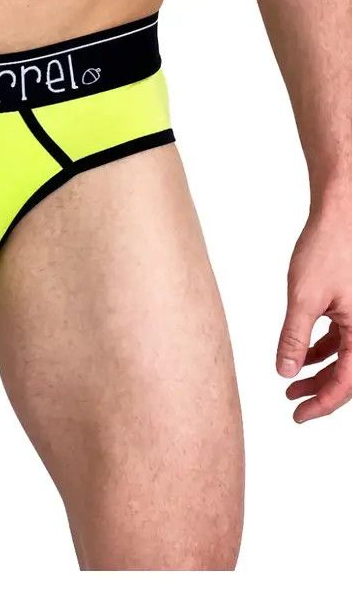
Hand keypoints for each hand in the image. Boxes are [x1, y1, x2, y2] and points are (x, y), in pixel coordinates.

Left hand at [277, 206, 351, 422]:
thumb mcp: (305, 298)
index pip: (346, 383)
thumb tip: (286, 372)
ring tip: (291, 385)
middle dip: (320, 392)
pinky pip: (342, 338)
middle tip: (293, 406)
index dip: (322, 403)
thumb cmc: (328, 249)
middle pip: (348, 374)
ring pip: (344, 357)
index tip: (298, 416)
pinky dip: (322, 350)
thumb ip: (295, 337)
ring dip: (319, 371)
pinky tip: (301, 357)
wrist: (340, 214)